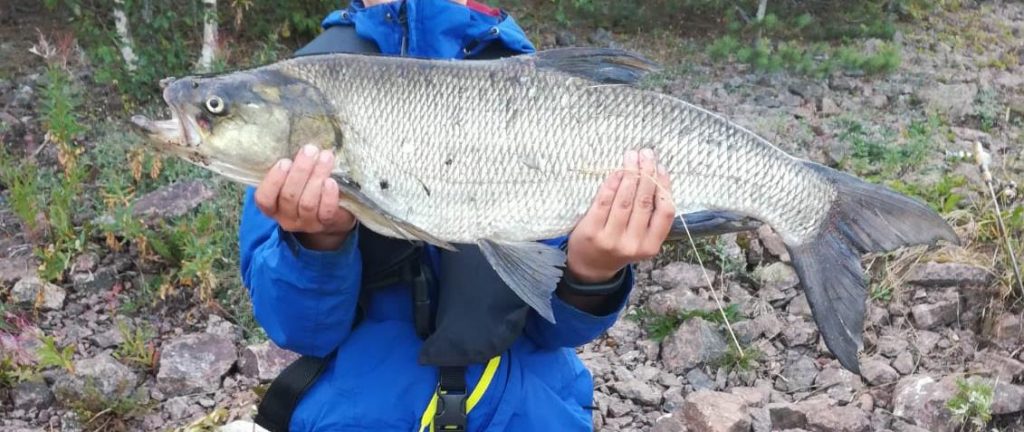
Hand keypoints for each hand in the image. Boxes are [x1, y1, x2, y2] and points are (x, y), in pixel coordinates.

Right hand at [254, 144, 356, 250]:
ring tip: (325, 157)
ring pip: (307, 203)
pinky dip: (328, 196)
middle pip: (289, 196)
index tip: (284, 161)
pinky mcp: (326, 223)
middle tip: (310, 150)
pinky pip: (326, 212)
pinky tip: (332, 181)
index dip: (273, 181)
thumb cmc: (307, 189)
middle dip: (300, 171)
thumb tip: (296, 141)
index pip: (264, 199)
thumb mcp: (294, 179)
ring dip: (316, 177)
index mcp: (273, 206)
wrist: (333, 214)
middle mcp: (287, 218)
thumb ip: (290, 168)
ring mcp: (307, 223)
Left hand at [566, 149, 675, 282]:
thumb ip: (650, 217)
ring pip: (625, 200)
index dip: (664, 187)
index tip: (661, 168)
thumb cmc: (620, 245)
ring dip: (630, 174)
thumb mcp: (642, 240)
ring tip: (632, 156)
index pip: (665, 212)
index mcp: (650, 246)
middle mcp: (632, 244)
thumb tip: (655, 177)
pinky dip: (612, 183)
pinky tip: (617, 171)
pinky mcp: (591, 231)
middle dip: (646, 174)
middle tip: (646, 154)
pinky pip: (604, 201)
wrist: (590, 266)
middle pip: (644, 202)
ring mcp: (611, 238)